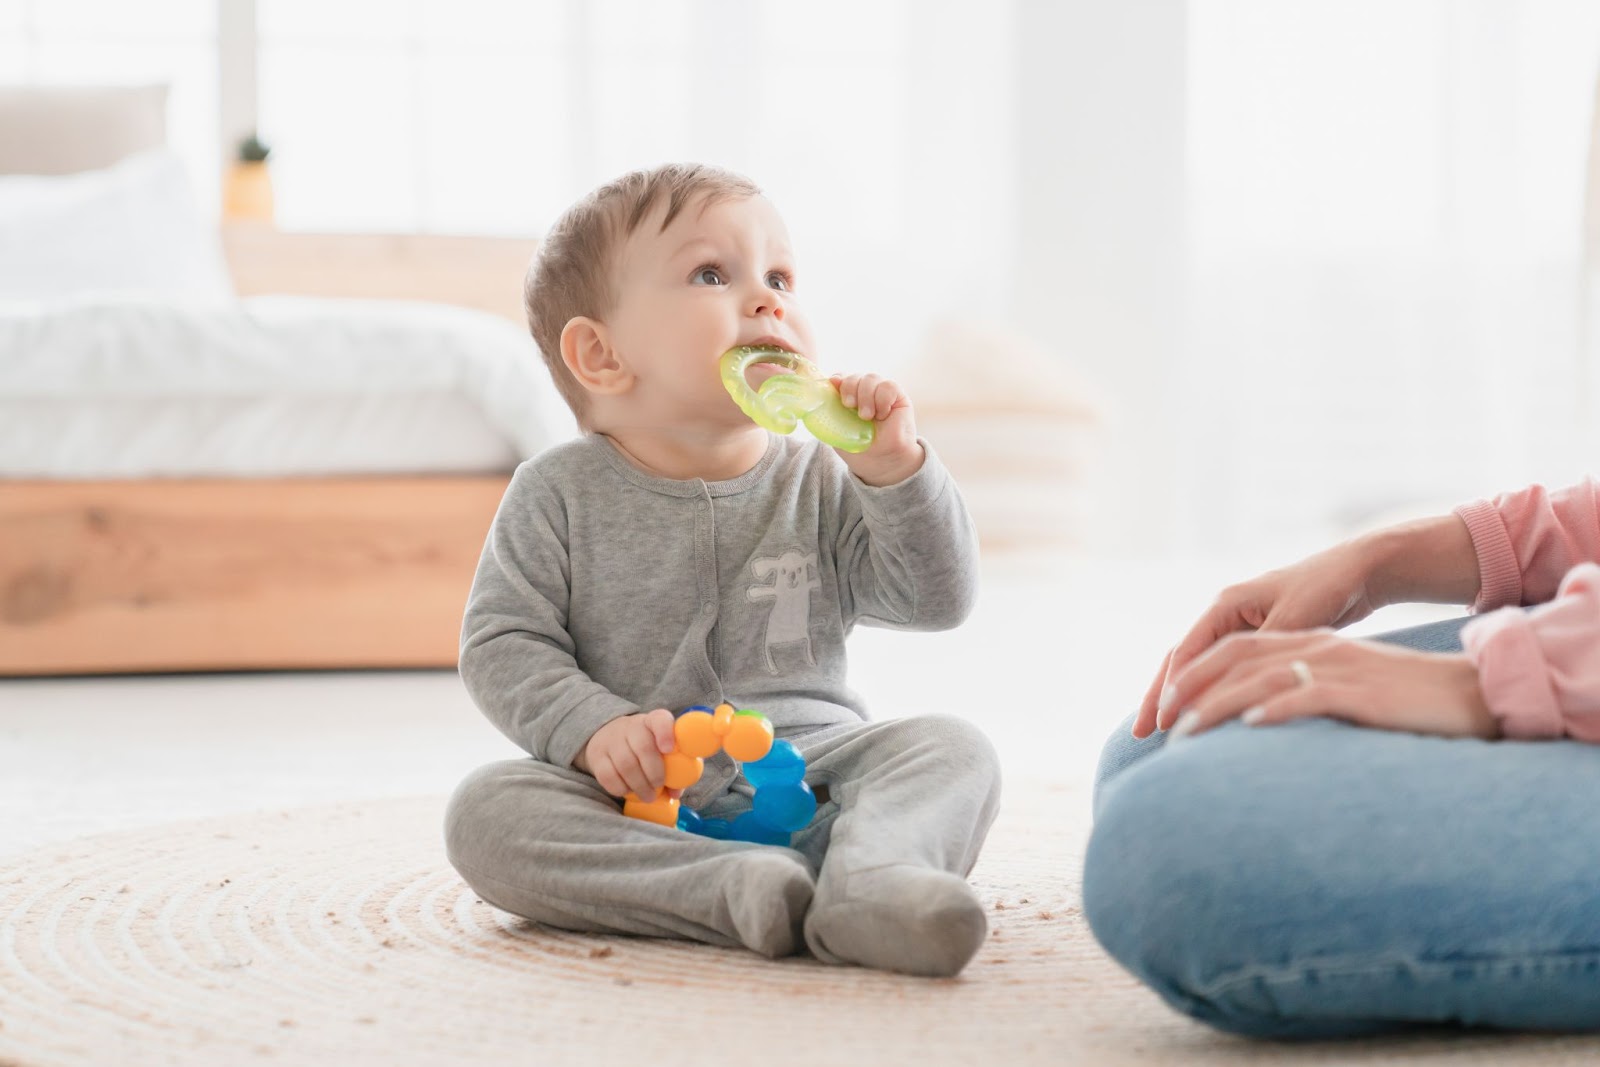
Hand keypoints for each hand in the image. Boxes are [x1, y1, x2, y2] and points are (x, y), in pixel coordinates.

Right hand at [573, 709, 680, 800]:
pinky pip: (608, 776)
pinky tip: (627, 791)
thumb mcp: (660, 750)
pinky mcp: (597, 755)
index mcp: (652, 722)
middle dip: (654, 773)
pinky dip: (620, 788)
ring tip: (647, 796)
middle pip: (643, 747)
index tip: (669, 749)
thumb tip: (675, 792)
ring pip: (626, 764)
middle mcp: (631, 726)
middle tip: (658, 788)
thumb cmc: (644, 748)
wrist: (607, 737)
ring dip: (639, 785)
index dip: (665, 733)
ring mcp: (612, 740)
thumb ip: (673, 769)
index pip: (659, 719)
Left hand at [831, 373, 922, 485]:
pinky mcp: (898, 396)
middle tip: (849, 405)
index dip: (838, 378)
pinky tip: (882, 414)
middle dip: (849, 388)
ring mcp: (881, 393)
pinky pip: (888, 386)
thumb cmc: (861, 448)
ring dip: (865, 397)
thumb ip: (831, 412)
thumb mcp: (839, 431)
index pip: (841, 378)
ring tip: (866, 417)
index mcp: (849, 398)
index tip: (833, 383)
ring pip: (871, 378)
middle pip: (854, 377)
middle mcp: (864, 393)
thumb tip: (825, 392)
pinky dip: (882, 399)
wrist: (883, 462)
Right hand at [1134, 539, 1381, 737]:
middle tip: (1138, 733)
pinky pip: (1220, 671)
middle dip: (1159, 696)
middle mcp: (1224, 615)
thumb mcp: (1294, 619)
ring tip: (1157, 731)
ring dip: (1178, 697)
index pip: (1186, 651)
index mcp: (1225, 604)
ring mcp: (1237, 627)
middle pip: (1180, 660)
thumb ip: (1262, 651)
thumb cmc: (1326, 588)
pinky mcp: (1254, 640)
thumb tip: (1237, 685)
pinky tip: (1200, 717)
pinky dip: (1206, 693)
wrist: (1357, 571)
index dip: (1172, 688)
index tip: (1162, 721)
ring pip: (1197, 667)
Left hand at [1158, 628, 1497, 740]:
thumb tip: (1259, 727)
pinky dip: (1277, 707)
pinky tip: (1251, 726)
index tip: (1161, 709)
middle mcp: (1316, 647)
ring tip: (1186, 733)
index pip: (1234, 649)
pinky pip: (1310, 693)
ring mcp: (1338, 666)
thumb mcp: (1346, 690)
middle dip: (1190, 688)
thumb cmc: (1407, 701)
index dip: (1193, 674)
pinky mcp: (1362, 689)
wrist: (1472, 693)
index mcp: (1309, 643)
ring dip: (1218, 704)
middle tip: (1157, 723)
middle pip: (1235, 657)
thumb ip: (1303, 697)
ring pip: (1261, 677)